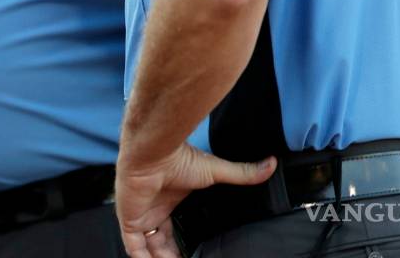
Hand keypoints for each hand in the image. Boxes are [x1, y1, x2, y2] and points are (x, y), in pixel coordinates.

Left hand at [116, 144, 275, 257]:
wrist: (154, 152)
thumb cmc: (180, 158)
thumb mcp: (216, 171)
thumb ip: (242, 173)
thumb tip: (271, 164)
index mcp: (167, 201)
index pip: (170, 230)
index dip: (179, 246)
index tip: (193, 255)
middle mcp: (151, 210)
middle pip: (158, 242)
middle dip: (170, 256)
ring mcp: (139, 215)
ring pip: (146, 248)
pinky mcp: (129, 220)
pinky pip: (133, 247)